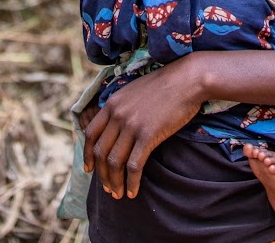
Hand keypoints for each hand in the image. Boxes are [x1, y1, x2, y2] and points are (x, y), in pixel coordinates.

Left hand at [83, 57, 204, 199]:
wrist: (186, 80)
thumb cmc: (164, 86)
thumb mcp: (134, 91)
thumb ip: (121, 107)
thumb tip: (114, 128)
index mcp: (112, 103)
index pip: (91, 134)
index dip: (87, 154)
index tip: (89, 169)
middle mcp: (118, 115)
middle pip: (101, 152)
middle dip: (101, 174)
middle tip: (107, 188)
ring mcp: (132, 125)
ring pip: (115, 162)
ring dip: (114, 182)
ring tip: (118, 194)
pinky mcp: (148, 135)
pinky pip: (134, 166)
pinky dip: (131, 182)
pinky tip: (133, 192)